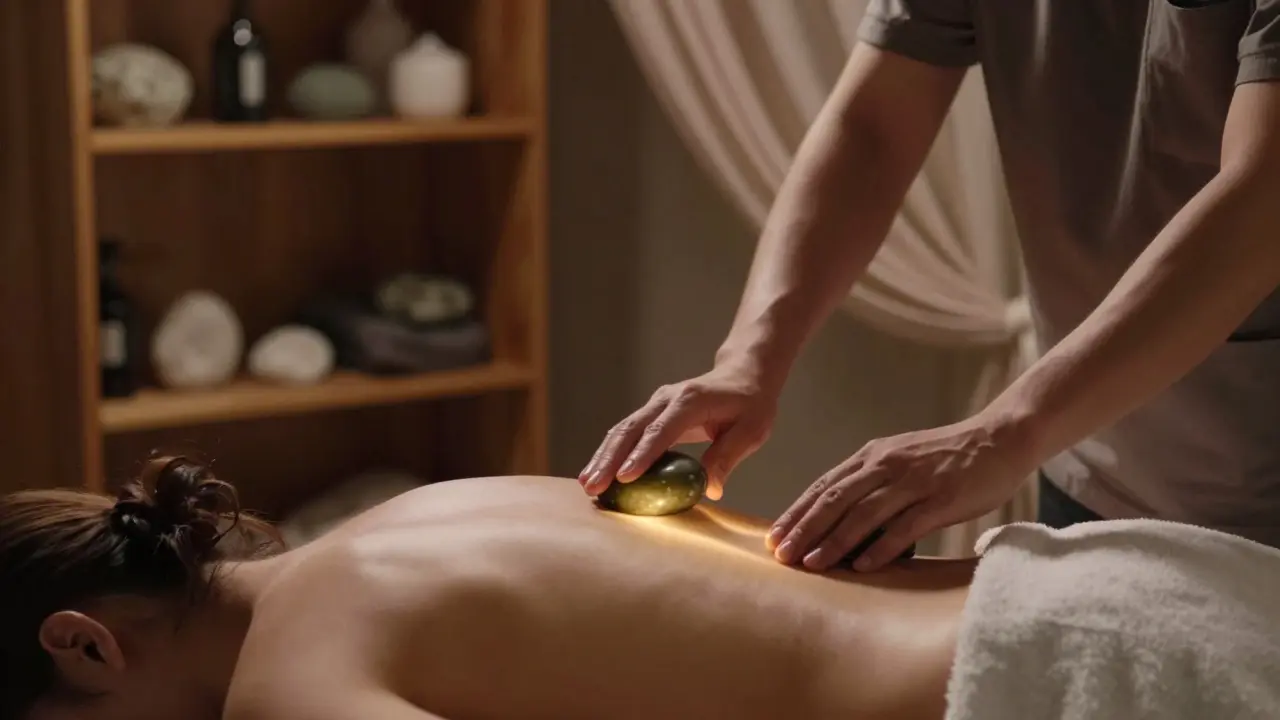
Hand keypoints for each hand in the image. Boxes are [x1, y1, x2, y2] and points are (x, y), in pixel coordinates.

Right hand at [579, 361, 778, 500]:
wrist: (742, 375)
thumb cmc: (751, 404)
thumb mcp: (751, 431)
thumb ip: (729, 456)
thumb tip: (711, 489)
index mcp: (691, 401)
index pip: (661, 430)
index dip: (642, 455)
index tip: (625, 478)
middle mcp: (666, 399)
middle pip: (631, 429)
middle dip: (609, 459)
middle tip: (593, 487)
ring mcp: (655, 404)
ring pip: (621, 431)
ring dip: (602, 457)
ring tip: (586, 484)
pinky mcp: (650, 414)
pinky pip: (626, 434)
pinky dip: (609, 453)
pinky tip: (597, 473)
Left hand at [767, 410, 1036, 571]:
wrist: (1000, 438)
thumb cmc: (948, 456)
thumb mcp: (901, 459)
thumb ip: (872, 481)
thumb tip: (839, 516)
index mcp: (873, 455)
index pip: (824, 486)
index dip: (797, 512)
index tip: (774, 536)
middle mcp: (887, 465)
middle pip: (835, 499)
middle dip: (804, 529)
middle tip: (781, 555)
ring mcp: (914, 481)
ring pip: (864, 513)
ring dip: (834, 541)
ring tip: (812, 564)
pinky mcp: (941, 498)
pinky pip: (905, 526)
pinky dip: (881, 547)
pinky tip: (863, 566)